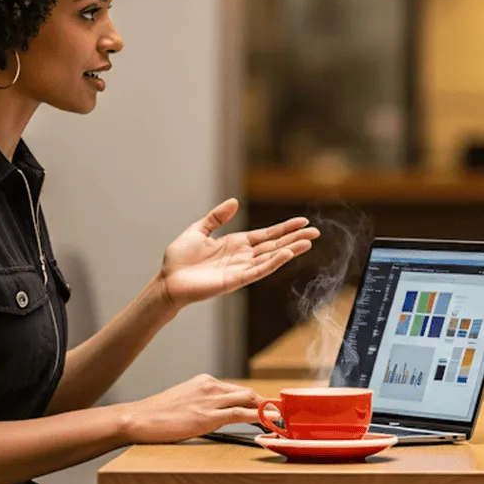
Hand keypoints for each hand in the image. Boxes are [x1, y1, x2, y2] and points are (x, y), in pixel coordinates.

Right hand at [120, 374, 265, 443]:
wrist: (138, 418)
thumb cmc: (156, 414)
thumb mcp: (182, 400)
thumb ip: (200, 402)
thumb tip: (213, 413)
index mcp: (204, 381)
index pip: (236, 389)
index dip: (253, 400)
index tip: (264, 408)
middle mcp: (210, 386)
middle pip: (247, 392)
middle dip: (265, 404)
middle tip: (278, 416)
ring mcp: (210, 400)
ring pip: (249, 399)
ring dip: (267, 410)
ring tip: (281, 420)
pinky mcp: (208, 416)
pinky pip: (242, 414)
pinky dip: (259, 418)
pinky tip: (269, 423)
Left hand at [159, 200, 319, 309]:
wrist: (167, 281)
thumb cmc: (179, 259)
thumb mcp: (198, 230)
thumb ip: (216, 217)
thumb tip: (234, 202)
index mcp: (236, 243)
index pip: (266, 234)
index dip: (284, 228)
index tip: (302, 221)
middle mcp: (242, 256)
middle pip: (274, 245)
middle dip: (295, 238)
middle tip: (316, 232)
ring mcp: (241, 268)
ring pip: (271, 257)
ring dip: (290, 250)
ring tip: (308, 243)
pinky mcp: (235, 280)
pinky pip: (258, 270)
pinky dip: (273, 262)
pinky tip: (286, 254)